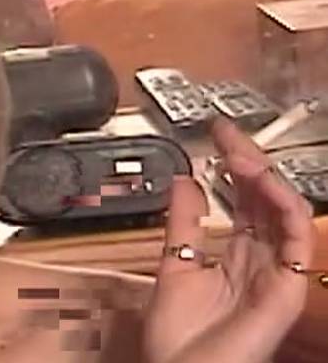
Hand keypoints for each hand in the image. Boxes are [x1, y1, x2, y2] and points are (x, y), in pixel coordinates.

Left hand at [143, 118, 315, 362]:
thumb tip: (184, 180)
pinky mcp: (288, 289)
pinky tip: (261, 182)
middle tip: (226, 132)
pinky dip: (283, 206)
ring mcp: (276, 274)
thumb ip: (183, 223)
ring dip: (265, 177)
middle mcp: (260, 261)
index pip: (243, 200)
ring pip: (285, 212)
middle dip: (248, 161)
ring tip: (238, 153)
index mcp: (235, 256)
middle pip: (264, 200)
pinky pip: (297, 240)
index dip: (232, 165)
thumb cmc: (178, 339)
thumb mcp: (174, 265)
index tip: (215, 134)